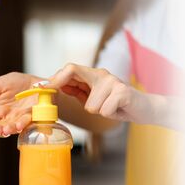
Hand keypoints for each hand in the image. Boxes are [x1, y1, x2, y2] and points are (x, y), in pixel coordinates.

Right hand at [0, 72, 44, 140]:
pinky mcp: (33, 118)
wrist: (38, 82)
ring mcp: (20, 119)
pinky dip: (23, 124)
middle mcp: (8, 118)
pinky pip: (27, 123)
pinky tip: (19, 125)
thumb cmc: (16, 84)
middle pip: (0, 127)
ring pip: (13, 127)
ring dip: (9, 129)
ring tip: (6, 129)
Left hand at [48, 63, 163, 123]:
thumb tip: (56, 85)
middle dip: (60, 83)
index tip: (41, 87)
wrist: (143, 108)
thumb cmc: (116, 103)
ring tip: (109, 108)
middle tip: (49, 89)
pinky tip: (117, 110)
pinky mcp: (122, 92)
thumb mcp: (92, 97)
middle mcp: (101, 75)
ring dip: (98, 111)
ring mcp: (112, 82)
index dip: (54, 78)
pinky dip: (109, 114)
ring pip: (90, 105)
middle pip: (73, 71)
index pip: (70, 70)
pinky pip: (103, 110)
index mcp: (93, 75)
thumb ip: (76, 90)